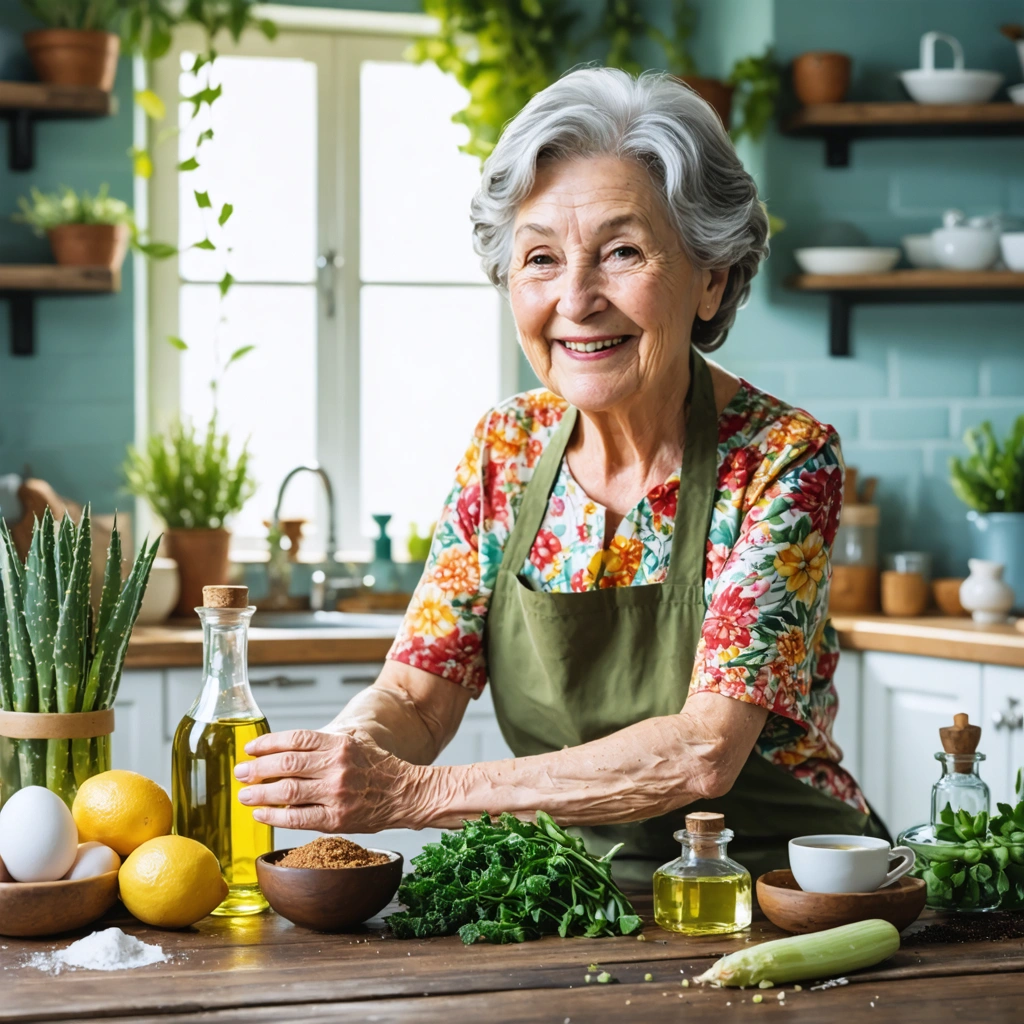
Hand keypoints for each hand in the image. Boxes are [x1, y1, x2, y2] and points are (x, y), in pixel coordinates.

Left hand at [234, 728, 435, 832]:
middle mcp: (336, 766)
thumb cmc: (376, 769)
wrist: (404, 794)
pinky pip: (297, 818)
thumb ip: (323, 746)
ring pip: (287, 790)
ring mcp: (335, 793)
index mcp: (339, 744)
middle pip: (286, 763)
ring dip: (260, 793)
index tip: (251, 749)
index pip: (296, 739)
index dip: (268, 743)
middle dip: (257, 768)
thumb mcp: (354, 745)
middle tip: (241, 772)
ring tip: (244, 794)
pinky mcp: (336, 818)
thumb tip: (284, 751)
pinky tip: (261, 814)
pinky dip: (274, 816)